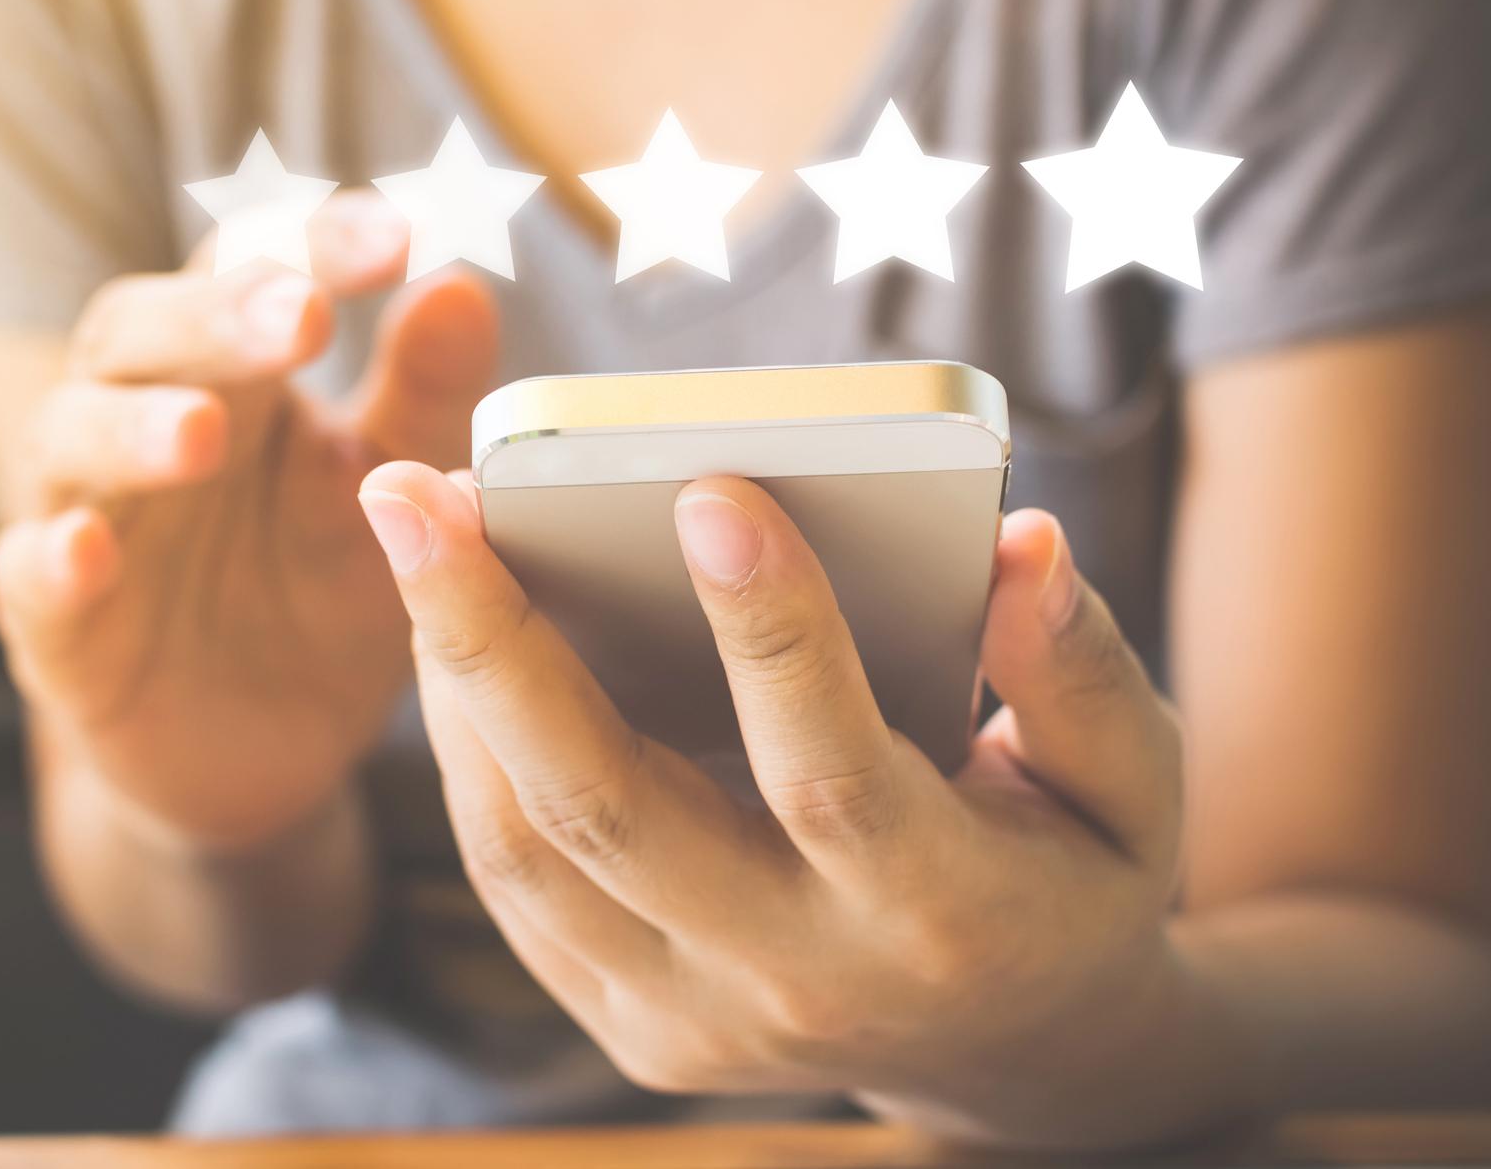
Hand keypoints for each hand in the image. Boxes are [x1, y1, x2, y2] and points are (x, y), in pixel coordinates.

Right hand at [0, 196, 497, 852]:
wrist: (271, 752)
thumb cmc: (325, 589)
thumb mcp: (396, 495)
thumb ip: (425, 395)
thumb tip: (464, 285)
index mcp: (235, 371)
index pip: (253, 271)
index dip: (315, 244)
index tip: (399, 237)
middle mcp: (142, 418)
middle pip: (142, 331)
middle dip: (214, 315)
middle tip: (299, 313)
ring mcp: (89, 516)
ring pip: (72, 437)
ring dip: (131, 426)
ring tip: (203, 435)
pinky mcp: (57, 628)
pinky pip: (27, 579)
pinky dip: (52, 560)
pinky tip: (90, 550)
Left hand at [357, 463, 1209, 1146]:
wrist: (1013, 1057)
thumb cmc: (1068, 879)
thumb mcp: (1130, 788)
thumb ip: (1079, 672)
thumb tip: (1018, 544)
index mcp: (936, 914)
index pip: (829, 769)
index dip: (772, 630)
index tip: (707, 486)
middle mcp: (794, 978)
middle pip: (607, 808)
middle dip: (494, 637)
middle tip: (414, 490)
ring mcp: (692, 1016)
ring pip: (526, 846)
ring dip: (451, 680)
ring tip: (414, 532)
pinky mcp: (628, 1017)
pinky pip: (513, 882)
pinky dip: (464, 752)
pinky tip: (445, 629)